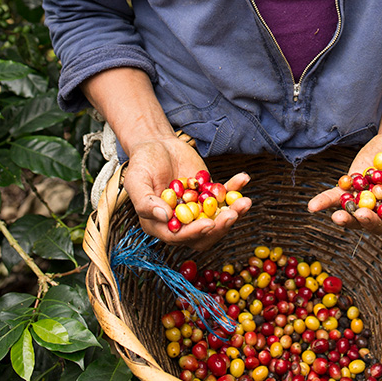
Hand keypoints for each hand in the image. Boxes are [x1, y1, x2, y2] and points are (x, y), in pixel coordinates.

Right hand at [123, 136, 250, 250]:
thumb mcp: (136, 180)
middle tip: (233, 214)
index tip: (209, 224)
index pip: (179, 236)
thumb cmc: (143, 163)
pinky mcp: (209, 194)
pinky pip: (225, 196)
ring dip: (233, 212)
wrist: (157, 144)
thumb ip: (145, 202)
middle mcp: (181, 221)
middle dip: (220, 226)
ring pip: (218, 218)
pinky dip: (235, 189)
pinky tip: (243, 179)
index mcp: (160, 224)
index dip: (194, 232)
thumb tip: (164, 216)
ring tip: (245, 201)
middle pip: (203, 233)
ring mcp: (197, 208)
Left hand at [307, 130, 381, 232]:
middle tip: (361, 215)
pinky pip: (338, 197)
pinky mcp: (353, 188)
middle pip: (378, 223)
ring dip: (346, 217)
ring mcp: (369, 202)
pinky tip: (313, 206)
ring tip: (337, 216)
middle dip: (368, 221)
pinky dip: (325, 201)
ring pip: (356, 214)